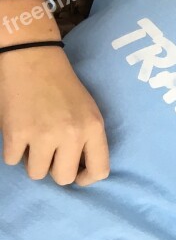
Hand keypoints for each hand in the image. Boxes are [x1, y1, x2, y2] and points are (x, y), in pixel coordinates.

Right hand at [0, 46, 109, 185]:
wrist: (33, 60)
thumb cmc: (63, 87)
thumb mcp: (89, 111)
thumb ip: (89, 140)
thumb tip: (81, 173)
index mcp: (94, 127)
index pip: (100, 171)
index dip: (87, 178)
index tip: (77, 173)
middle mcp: (72, 134)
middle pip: (64, 178)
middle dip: (55, 170)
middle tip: (50, 154)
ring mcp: (42, 135)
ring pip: (36, 174)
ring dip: (33, 161)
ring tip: (34, 140)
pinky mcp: (15, 134)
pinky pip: (12, 161)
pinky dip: (13, 150)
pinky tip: (20, 132)